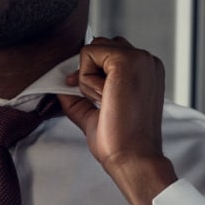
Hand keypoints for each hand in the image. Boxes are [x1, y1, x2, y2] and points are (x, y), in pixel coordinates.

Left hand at [58, 36, 177, 204]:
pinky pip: (89, 54)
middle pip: (100, 45)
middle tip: (102, 102)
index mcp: (146, 71)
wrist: (133, 158)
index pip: (109, 53)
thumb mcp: (95, 114)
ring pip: (94, 48)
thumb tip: (58, 87)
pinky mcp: (126, 61)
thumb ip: (79, 98)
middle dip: (91, 72)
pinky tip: (105, 98)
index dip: (94, 72)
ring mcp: (139, 58)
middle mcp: (146, 60)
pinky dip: (88, 79)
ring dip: (89, 77)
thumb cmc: (121, 143)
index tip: (95, 97)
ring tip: (106, 101)